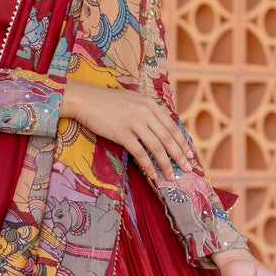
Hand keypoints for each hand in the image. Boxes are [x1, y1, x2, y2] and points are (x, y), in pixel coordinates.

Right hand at [60, 79, 192, 181]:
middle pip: (168, 138)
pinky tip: (153, 174)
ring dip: (166, 165)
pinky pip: (140, 153)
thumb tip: (160, 129)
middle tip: (188, 169)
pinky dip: (148, 166)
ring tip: (171, 176)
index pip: (172, 126)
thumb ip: (148, 112)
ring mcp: (134, 122)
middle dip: (180, 156)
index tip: (189, 154)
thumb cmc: (108, 102)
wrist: (86, 99)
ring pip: (157, 147)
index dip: (182, 142)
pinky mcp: (122, 133)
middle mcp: (146, 112)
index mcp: (151, 104)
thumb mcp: (133, 101)